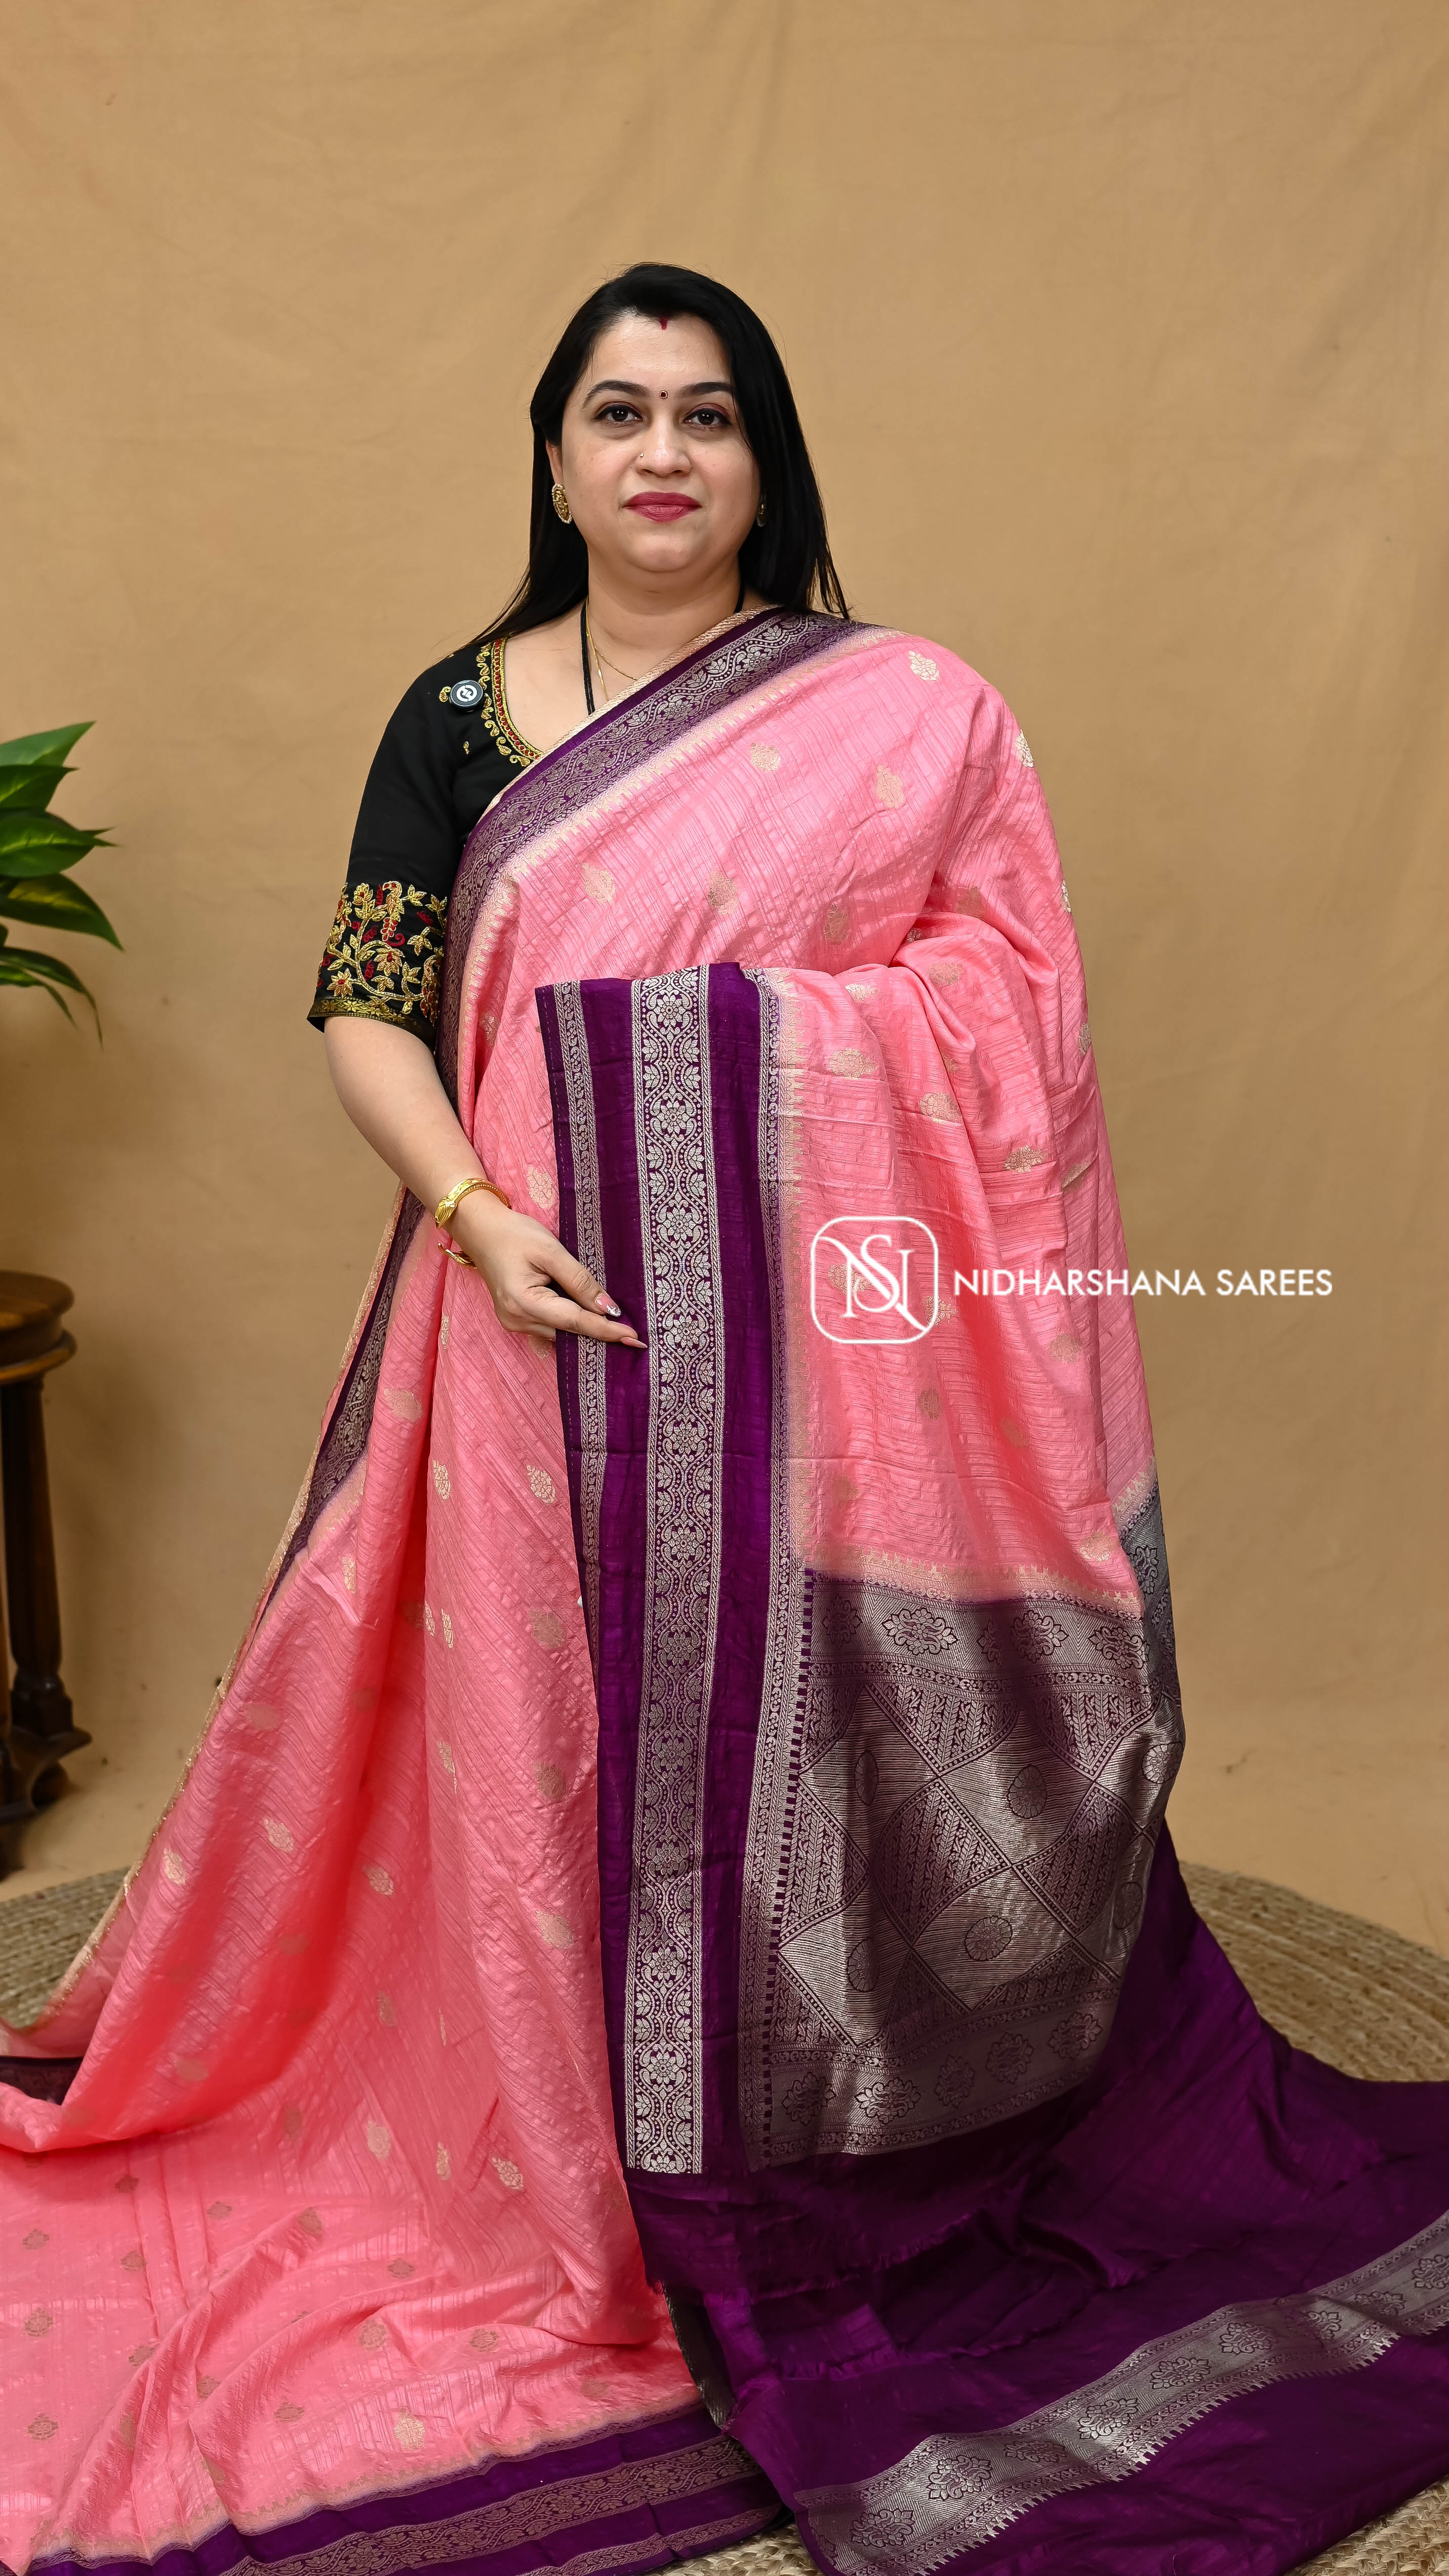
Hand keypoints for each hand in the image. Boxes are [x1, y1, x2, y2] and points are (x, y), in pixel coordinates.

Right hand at [448, 1191, 643, 1351]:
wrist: (481, 1230)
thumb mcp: (551, 1251)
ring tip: (618, 1330)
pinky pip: (550, 1328)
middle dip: (600, 1335)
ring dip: (586, 1330)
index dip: (606, 1331)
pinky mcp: (515, 1319)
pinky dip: (570, 1325)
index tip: (634, 1339)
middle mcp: (517, 1320)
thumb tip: (609, 1309)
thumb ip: (580, 1281)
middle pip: (568, 1333)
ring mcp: (514, 1323)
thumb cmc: (514, 1234)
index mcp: (524, 1303)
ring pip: (560, 1334)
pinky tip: (590, 1320)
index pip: (575, 1322)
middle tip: (633, 1338)